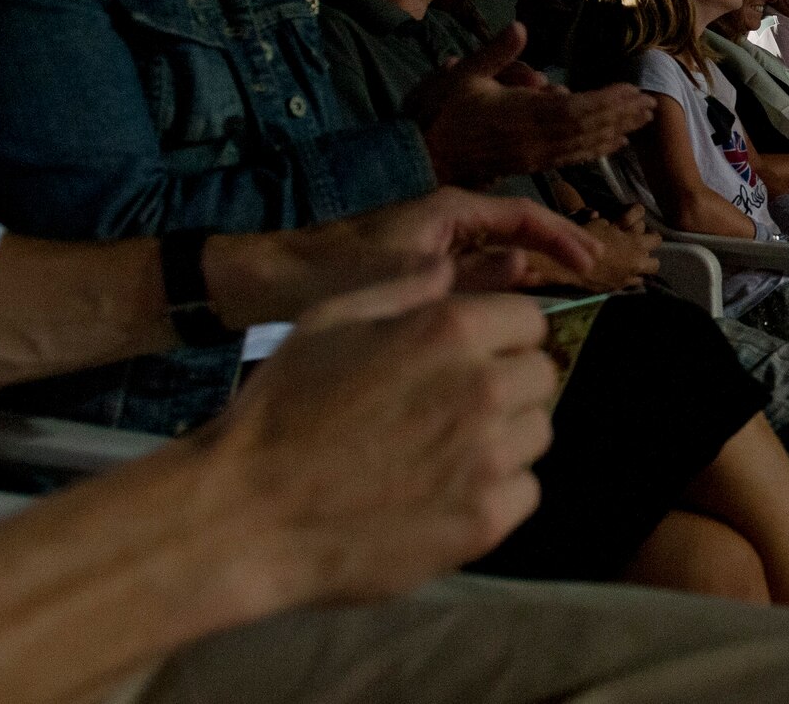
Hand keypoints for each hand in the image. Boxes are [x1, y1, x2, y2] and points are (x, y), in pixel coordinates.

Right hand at [205, 280, 555, 604]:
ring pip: (537, 432)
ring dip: (505, 436)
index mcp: (450, 330)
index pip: (530, 320)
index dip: (502, 336)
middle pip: (541, 374)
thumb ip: (403, 290)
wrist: (247, 513)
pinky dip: (496, 491)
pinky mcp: (484, 520)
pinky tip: (447, 491)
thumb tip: (448, 269)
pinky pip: (525, 491)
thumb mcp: (331, 320)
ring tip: (447, 449)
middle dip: (507, 383)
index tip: (476, 356)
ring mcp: (488, 457)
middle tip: (456, 406)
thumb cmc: (282, 409)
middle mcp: (482, 387)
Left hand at [206, 187, 597, 324]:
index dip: (559, 235)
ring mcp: (425, 253)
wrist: (263, 286)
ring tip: (559, 303)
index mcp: (443, 211)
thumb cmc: (330, 274)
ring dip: (523, 278)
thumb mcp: (406, 277)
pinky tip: (504, 330)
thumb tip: (523, 267)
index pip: (519, 214)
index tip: (590, 261)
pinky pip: (466, 284)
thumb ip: (467, 274)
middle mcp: (439, 226)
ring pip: (490, 261)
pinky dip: (491, 299)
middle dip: (550, 251)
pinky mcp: (410, 281)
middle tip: (591, 275)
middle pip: (511, 233)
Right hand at [408, 23, 655, 186]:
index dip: (607, 102)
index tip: (632, 91)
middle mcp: (534, 141)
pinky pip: (569, 158)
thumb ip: (495, 52)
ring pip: (582, 146)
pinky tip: (609, 144)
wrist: (420, 158)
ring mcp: (533, 157)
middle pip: (588, 129)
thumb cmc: (438, 114)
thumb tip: (522, 27)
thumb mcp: (462, 74)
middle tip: (652, 106)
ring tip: (641, 123)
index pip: (575, 109)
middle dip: (621, 116)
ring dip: (614, 133)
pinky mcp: (528, 165)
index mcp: (521, 116)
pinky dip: (593, 149)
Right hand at [547, 203, 660, 291]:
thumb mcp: (601, 223)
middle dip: (649, 258)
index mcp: (637, 244)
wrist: (572, 265)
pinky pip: (628, 283)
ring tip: (629, 264)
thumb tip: (613, 223)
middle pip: (655, 263)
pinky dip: (626, 278)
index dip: (651, 234)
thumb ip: (614, 224)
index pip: (656, 239)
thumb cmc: (586, 238)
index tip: (646, 232)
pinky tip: (617, 272)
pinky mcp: (616, 288)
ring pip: (643, 277)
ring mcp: (627, 278)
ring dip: (639, 269)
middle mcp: (637, 263)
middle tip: (639, 250)